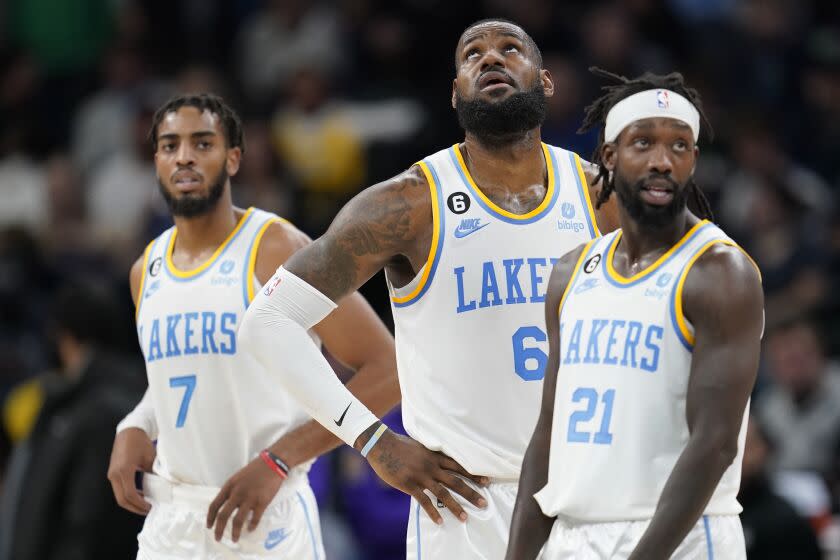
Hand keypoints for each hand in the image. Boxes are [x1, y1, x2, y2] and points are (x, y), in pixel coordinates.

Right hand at [107, 427, 155, 514]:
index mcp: (123, 471)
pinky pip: (119, 488)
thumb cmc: (140, 442)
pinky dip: (128, 494)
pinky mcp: (113, 472)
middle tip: (147, 510)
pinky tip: (140, 495)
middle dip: (134, 507)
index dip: (140, 504)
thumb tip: (162, 486)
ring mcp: (112, 474)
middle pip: (121, 499)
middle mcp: (114, 474)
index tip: (150, 507)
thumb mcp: (150, 458)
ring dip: (131, 502)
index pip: (129, 495)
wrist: (129, 430)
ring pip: (119, 495)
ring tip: (145, 504)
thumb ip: (154, 473)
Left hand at [206, 455, 284, 541]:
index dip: (210, 518)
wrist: (272, 463)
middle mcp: (237, 493)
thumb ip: (231, 491)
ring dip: (235, 532)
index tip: (209, 526)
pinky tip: (250, 529)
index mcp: (229, 486)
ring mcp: (250, 498)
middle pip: (223, 516)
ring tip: (234, 539)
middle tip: (218, 538)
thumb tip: (227, 506)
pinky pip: (255, 518)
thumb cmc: (255, 469)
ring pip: (238, 520)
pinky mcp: (262, 502)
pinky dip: (251, 526)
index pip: (214, 505)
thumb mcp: (237, 478)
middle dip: (219, 530)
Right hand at [364, 430, 488, 523]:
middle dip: (471, 493)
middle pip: (456, 481)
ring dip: (455, 506)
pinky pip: (424, 501)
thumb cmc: (399, 444)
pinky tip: (439, 521)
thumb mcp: (420, 446)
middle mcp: (431, 466)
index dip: (473, 474)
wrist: (381, 444)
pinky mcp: (409, 484)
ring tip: (465, 517)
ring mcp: (421, 476)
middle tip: (484, 503)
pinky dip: (432, 512)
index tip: (486, 481)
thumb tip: (439, 459)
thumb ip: (431, 454)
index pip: (459, 466)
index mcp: (434, 456)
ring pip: (443, 493)